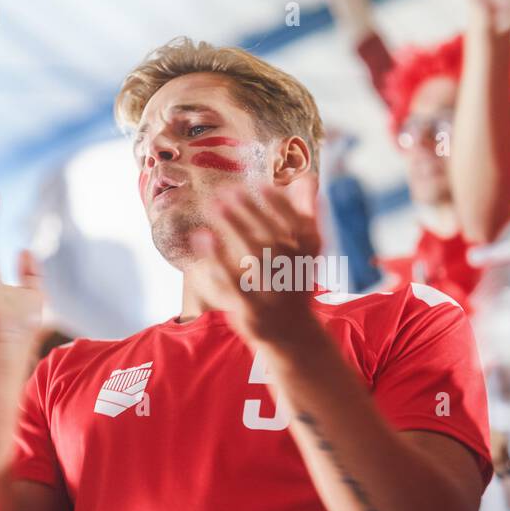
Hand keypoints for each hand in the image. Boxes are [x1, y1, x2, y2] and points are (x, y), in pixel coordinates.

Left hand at [190, 183, 322, 348]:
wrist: (291, 333)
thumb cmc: (295, 280)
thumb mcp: (307, 251)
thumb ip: (307, 214)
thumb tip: (307, 177)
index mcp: (308, 257)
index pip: (297, 226)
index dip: (280, 205)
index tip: (262, 185)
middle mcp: (292, 274)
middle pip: (271, 237)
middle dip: (250, 211)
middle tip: (227, 189)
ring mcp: (271, 293)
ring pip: (252, 257)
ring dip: (233, 228)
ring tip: (213, 204)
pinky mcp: (250, 309)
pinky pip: (232, 282)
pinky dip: (217, 260)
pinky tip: (202, 237)